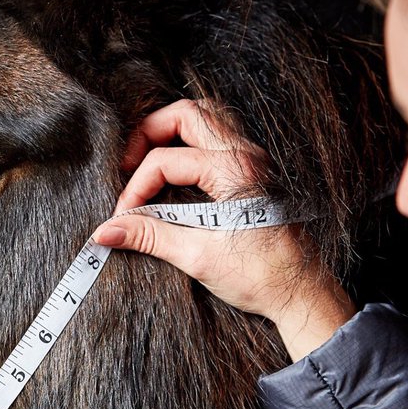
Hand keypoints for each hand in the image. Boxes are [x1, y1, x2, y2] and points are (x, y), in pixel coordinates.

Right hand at [95, 99, 354, 359]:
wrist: (301, 294)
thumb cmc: (261, 277)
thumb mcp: (198, 257)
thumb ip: (149, 237)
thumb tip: (106, 231)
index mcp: (234, 171)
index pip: (166, 160)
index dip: (136, 187)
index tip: (123, 217)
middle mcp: (246, 156)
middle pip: (187, 114)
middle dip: (149, 133)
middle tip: (129, 166)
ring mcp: (254, 161)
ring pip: (206, 119)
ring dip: (172, 134)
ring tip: (149, 163)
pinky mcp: (255, 174)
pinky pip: (219, 139)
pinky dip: (191, 145)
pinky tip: (177, 175)